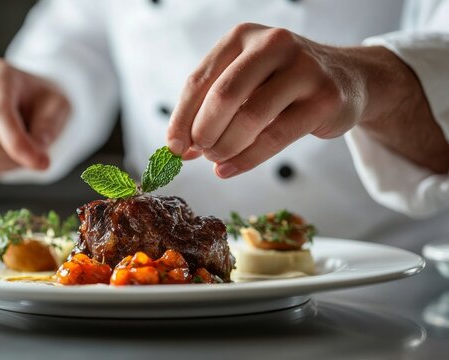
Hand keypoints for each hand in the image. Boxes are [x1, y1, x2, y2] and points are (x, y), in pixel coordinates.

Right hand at [0, 58, 70, 178]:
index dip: (18, 142)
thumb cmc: (42, 100)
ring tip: (23, 147)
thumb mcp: (58, 105)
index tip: (41, 163)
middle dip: (13, 154)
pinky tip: (9, 153)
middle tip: (37, 151)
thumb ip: (49, 126)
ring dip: (6, 162)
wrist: (29, 101)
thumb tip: (34, 152)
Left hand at [167, 23, 403, 177]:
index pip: (199, 80)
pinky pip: (275, 136)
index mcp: (243, 36)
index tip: (173, 147)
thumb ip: (210, 108)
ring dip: (225, 147)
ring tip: (216, 160)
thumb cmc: (281, 84)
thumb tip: (179, 147)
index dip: (181, 118)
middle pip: (222, 96)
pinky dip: (246, 159)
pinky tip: (229, 169)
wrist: (347, 79)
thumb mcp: (244, 82)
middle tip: (200, 153)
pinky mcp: (325, 98)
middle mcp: (273, 44)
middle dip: (203, 132)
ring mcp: (303, 68)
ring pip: (250, 117)